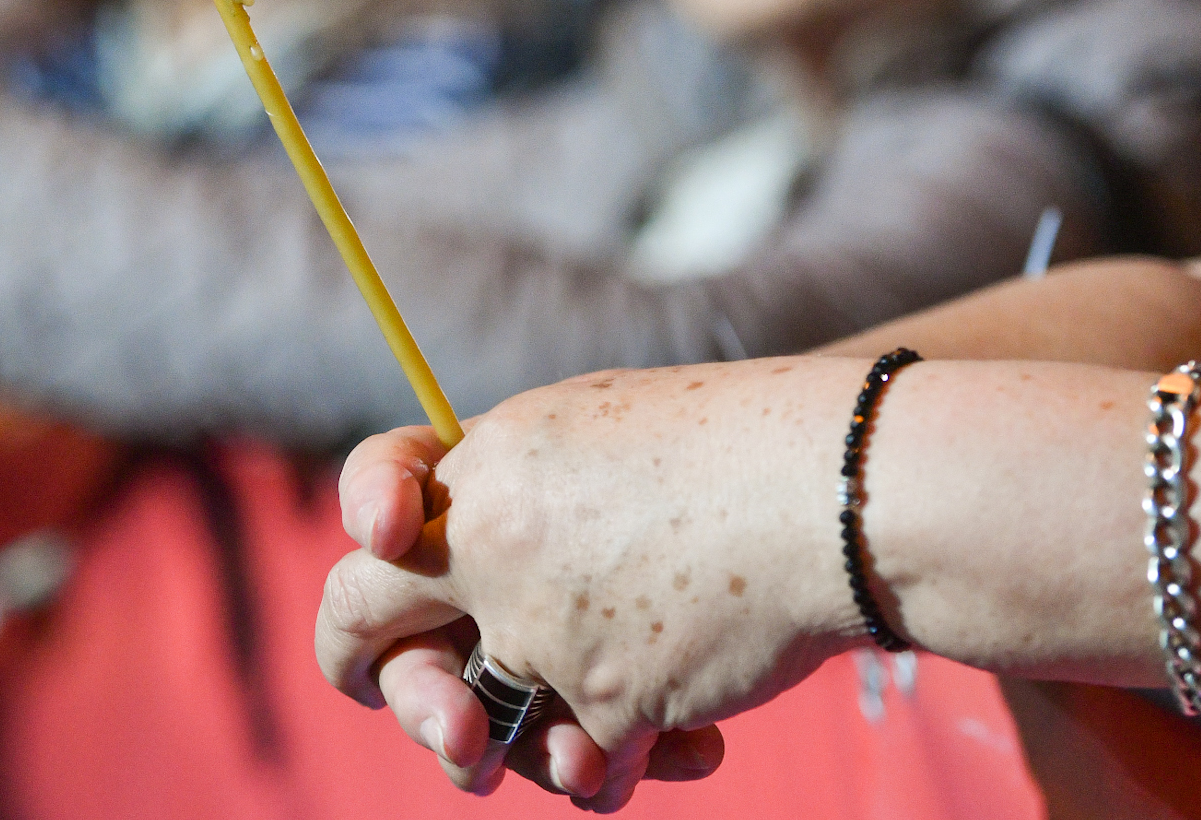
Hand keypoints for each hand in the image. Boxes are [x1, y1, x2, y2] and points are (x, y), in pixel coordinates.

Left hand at [315, 361, 866, 808]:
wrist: (839, 492)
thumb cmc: (747, 449)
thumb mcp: (607, 431)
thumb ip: (530, 490)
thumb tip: (478, 554)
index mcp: (493, 460)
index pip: (375, 481)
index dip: (366, 514)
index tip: (382, 537)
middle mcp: (489, 543)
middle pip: (361, 616)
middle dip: (385, 680)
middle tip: (434, 717)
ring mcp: (538, 625)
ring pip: (470, 722)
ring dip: (504, 755)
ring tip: (566, 763)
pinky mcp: (602, 700)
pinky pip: (582, 766)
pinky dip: (621, 770)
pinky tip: (687, 747)